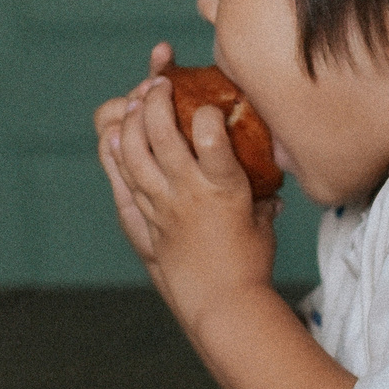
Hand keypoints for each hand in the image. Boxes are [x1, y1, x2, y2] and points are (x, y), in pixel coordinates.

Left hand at [98, 43, 279, 328]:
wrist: (221, 304)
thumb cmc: (250, 265)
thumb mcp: (263, 221)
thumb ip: (262, 197)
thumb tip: (271, 186)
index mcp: (225, 186)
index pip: (209, 132)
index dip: (206, 109)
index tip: (211, 105)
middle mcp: (188, 190)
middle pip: (160, 131)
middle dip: (156, 97)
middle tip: (160, 83)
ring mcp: (161, 204)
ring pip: (133, 150)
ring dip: (133, 119)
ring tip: (138, 102)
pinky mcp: (146, 218)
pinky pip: (122, 177)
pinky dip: (116, 152)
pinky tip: (117, 135)